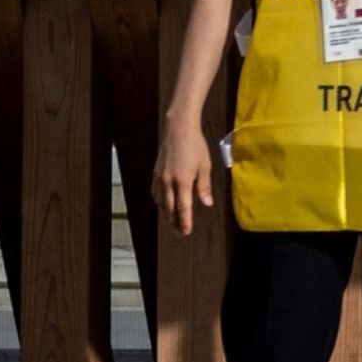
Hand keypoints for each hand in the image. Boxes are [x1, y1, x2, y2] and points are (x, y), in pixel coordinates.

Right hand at [155, 113, 219, 236]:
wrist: (178, 129)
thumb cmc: (196, 146)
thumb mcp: (205, 166)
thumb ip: (204, 186)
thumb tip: (206, 204)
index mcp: (182, 181)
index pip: (182, 207)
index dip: (184, 221)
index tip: (186, 232)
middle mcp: (168, 182)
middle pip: (169, 208)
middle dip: (174, 221)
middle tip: (180, 232)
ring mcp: (159, 177)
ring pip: (160, 201)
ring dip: (166, 213)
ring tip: (173, 221)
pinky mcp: (155, 172)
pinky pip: (155, 192)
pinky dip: (160, 201)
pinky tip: (163, 204)